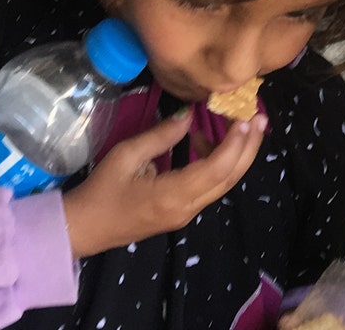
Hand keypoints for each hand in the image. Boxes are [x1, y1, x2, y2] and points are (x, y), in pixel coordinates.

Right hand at [60, 110, 265, 258]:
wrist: (84, 228)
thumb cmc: (101, 190)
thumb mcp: (125, 155)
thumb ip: (161, 136)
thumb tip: (188, 116)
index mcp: (172, 196)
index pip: (216, 170)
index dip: (234, 144)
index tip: (246, 118)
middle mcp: (186, 208)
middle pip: (229, 179)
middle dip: (248, 148)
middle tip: (260, 118)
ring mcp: (186, 213)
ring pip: (222, 184)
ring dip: (235, 155)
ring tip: (237, 124)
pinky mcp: (181, 212)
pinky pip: (209, 187)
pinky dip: (217, 163)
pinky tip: (204, 141)